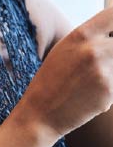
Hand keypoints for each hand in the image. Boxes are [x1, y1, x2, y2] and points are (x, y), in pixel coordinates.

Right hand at [18, 7, 112, 139]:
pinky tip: (92, 95)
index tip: (112, 33)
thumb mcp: (66, 49)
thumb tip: (112, 34)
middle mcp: (94, 49)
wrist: (40, 114)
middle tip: (106, 60)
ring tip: (95, 79)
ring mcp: (103, 71)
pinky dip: (110, 90)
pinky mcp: (109, 92)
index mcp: (81, 34)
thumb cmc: (52, 79)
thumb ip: (92, 37)